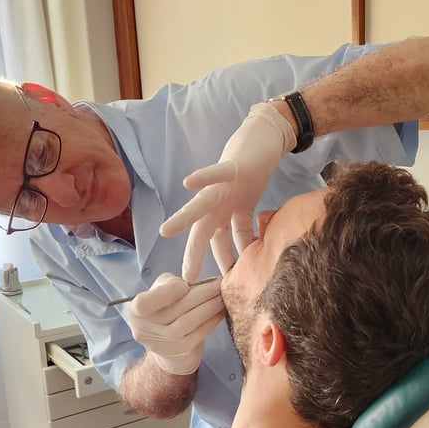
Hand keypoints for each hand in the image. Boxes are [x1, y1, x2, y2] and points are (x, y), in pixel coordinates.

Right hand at [127, 273, 223, 374]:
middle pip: (175, 309)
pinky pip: (199, 333)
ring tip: (222, 296)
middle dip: (200, 294)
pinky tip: (220, 311)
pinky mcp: (179, 351)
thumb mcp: (159, 291)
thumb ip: (169, 283)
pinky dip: (212, 320)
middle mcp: (145, 330)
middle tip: (218, 284)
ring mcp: (162, 343)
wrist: (167, 348)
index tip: (185, 285)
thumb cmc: (164, 310)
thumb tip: (188, 284)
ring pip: (189, 322)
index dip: (166, 293)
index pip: (144, 304)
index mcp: (136, 312)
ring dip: (209, 307)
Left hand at [159, 102, 294, 280]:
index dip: (223, 264)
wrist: (262, 137)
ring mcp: (222, 187)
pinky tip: (188, 182)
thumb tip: (251, 258)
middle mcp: (219, 204)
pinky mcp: (231, 167)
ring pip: (200, 206)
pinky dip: (202, 177)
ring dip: (183, 218)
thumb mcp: (250, 207)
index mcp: (224, 215)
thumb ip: (247, 231)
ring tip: (166, 230)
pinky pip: (214, 173)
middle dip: (194, 254)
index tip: (221, 290)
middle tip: (186, 277)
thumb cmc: (252, 172)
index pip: (222, 244)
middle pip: (205, 232)